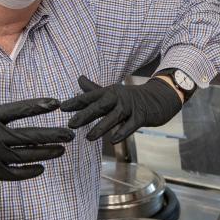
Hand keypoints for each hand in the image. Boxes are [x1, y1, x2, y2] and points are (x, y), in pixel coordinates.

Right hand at [0, 60, 73, 183]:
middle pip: (30, 135)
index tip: (56, 103)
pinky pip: (15, 173)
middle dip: (53, 134)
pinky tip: (41, 167)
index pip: (19, 110)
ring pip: (27, 155)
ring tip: (62, 149)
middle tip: (70, 133)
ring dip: (46, 152)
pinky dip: (30, 171)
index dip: (39, 106)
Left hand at [61, 76, 182, 143]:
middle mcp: (118, 97)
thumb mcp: (112, 92)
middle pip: (100, 105)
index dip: (76, 101)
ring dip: (101, 127)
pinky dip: (122, 132)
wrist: (158, 99)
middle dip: (85, 114)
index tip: (62, 107)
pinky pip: (131, 126)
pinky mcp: (141, 116)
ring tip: (89, 138)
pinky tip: (113, 141)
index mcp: (109, 91)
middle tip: (71, 124)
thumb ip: (94, 89)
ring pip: (114, 116)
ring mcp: (130, 107)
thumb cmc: (130, 98)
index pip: (90, 96)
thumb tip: (79, 78)